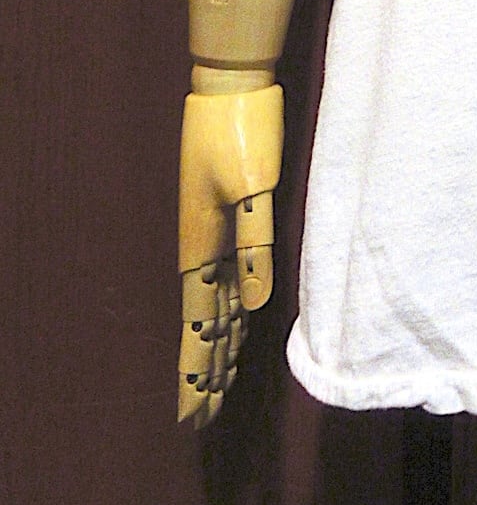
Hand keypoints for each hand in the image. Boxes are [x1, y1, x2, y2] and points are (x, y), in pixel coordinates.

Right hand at [177, 86, 283, 426]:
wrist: (232, 84)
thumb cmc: (241, 132)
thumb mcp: (253, 188)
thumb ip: (255, 245)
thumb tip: (256, 305)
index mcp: (201, 246)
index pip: (198, 326)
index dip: (196, 372)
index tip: (192, 418)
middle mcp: (204, 245)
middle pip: (204, 322)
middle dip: (204, 370)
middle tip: (203, 420)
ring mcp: (216, 228)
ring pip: (218, 301)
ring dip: (220, 342)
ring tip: (219, 384)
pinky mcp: (231, 211)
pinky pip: (231, 272)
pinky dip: (235, 305)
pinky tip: (240, 320)